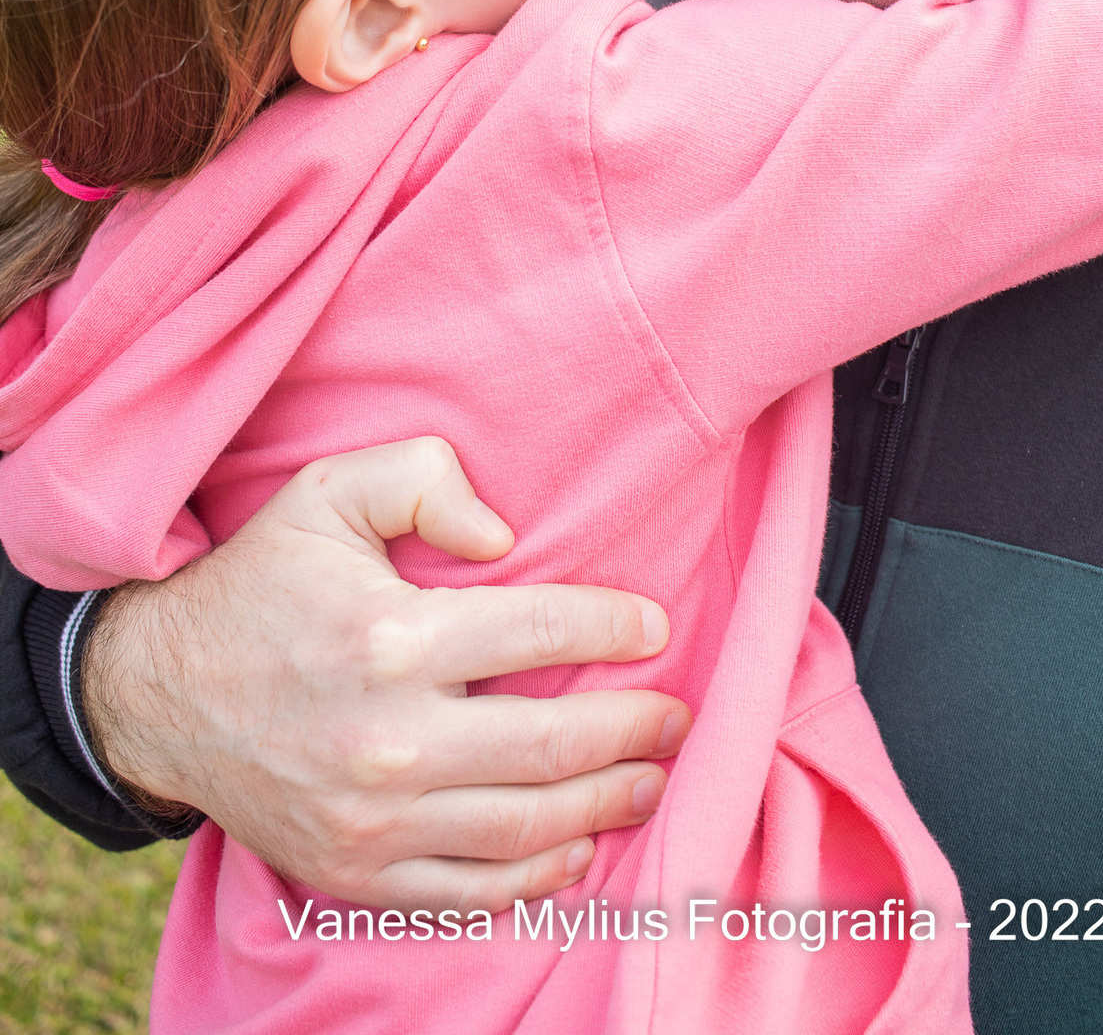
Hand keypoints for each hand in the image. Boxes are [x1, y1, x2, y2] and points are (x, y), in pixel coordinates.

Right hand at [82, 439, 689, 910]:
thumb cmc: (260, 583)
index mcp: (388, 636)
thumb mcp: (326, 493)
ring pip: (525, 827)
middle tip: (676, 715)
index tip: (653, 625)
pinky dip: (537, 877)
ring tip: (650, 778)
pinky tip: (576, 846)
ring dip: (606, 804)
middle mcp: (386, 737)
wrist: (159, 694)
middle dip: (634, 730)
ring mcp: (371, 817)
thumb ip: (421, 480)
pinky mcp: (355, 868)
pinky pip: (470, 889)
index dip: (613, 625)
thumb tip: (504, 534)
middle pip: (551, 745)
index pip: (540, 630)